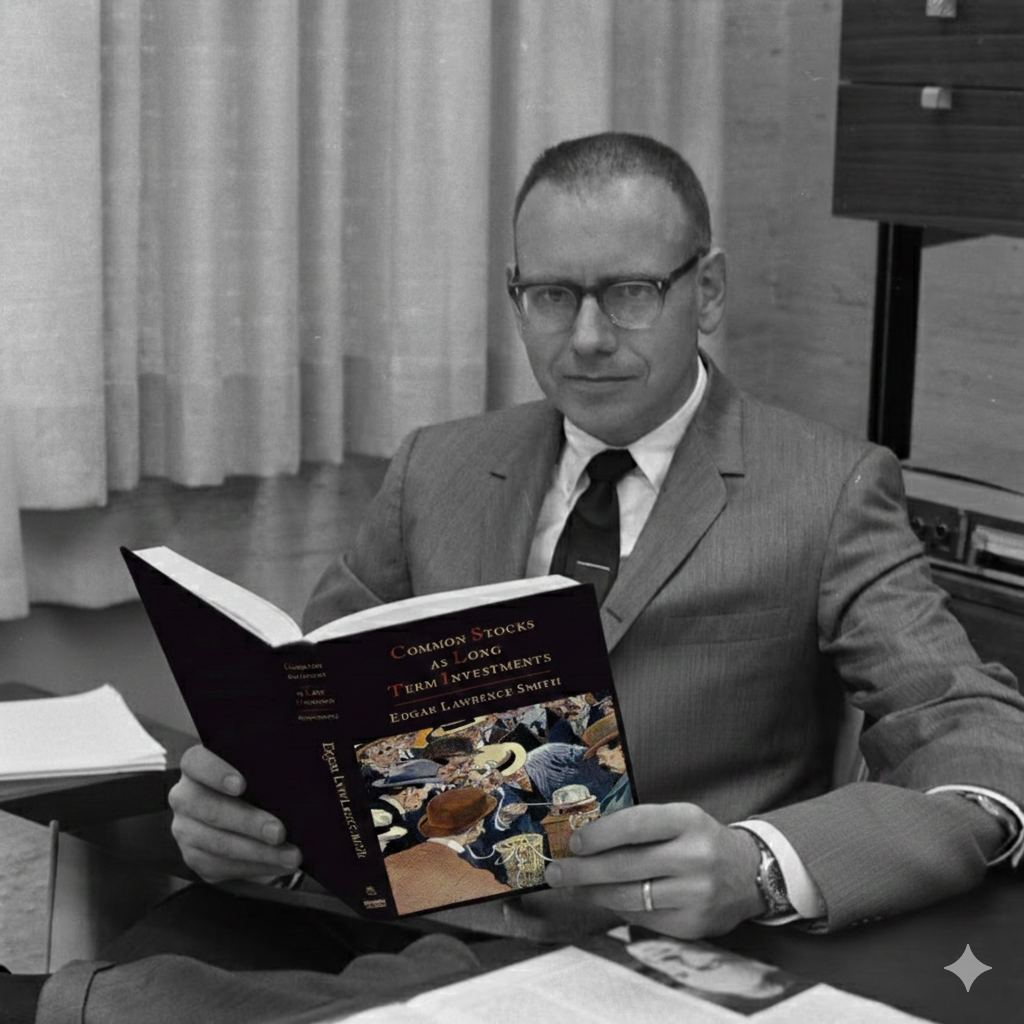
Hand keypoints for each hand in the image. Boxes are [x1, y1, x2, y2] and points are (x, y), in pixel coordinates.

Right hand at [168, 744, 302, 883]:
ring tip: (291, 856)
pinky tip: (280, 864)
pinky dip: (256, 866)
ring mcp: (185, 829)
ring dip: (259, 852)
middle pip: (208, 809)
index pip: (195, 762)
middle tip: (279, 832)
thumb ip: (266, 768)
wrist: (242, 812)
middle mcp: (184, 797)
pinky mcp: (194, 857)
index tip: (241, 784)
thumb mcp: (258, 769)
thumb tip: (296, 777)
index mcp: (196, 766)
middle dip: (248, 822)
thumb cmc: (256, 781)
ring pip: (218, 843)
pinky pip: (221, 866)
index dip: (215, 773)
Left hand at [543, 803, 763, 938]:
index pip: (636, 825)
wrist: (750, 873)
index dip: (600, 834)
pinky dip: (618, 908)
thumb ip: (640, 827)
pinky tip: (604, 899)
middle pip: (626, 865)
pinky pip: (644, 918)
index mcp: (688, 821)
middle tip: (556, 872)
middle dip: (583, 870)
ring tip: (573, 887)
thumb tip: (585, 840)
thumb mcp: (679, 819)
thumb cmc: (701, 841)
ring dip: (594, 893)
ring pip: (630, 896)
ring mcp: (696, 894)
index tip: (573, 842)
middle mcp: (695, 856)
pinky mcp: (694, 924)